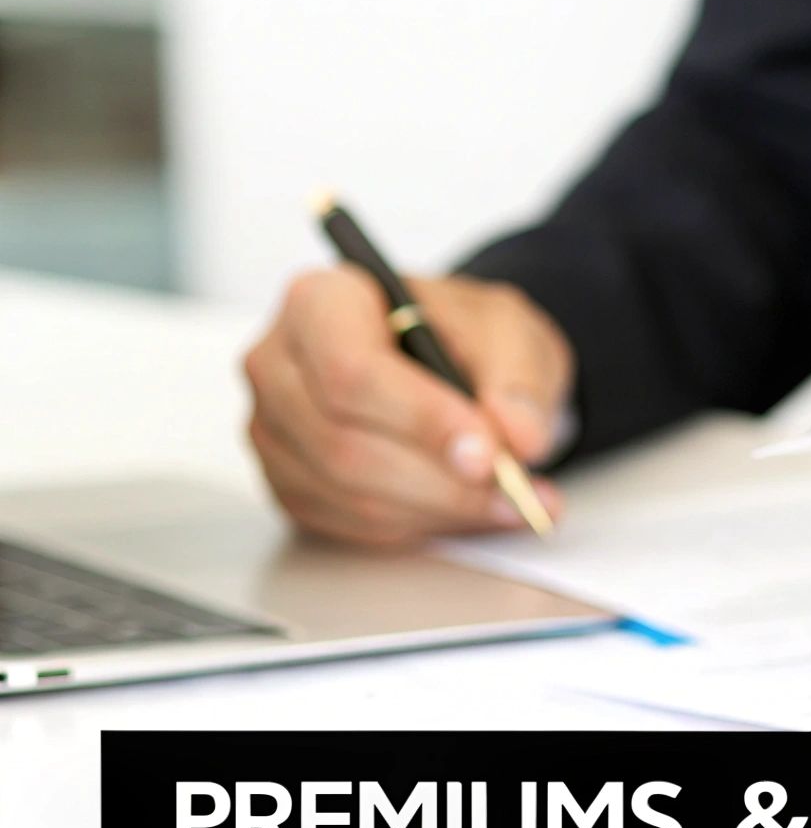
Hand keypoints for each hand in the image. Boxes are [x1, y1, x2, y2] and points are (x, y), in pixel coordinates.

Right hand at [244, 268, 574, 546]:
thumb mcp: (510, 331)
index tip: (488, 453)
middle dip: (440, 479)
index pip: (350, 371)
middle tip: (515, 487)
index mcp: (321, 302)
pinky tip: (469, 508)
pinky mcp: (291, 482)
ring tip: (512, 501)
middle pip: (343, 442)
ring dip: (440, 509)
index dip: (421, 420)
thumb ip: (519, 380)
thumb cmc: (464, 334)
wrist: (450, 359)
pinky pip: (353, 523)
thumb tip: (519, 437)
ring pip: (350, 493)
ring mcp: (275, 429)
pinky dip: (421, 525)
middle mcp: (278, 364)